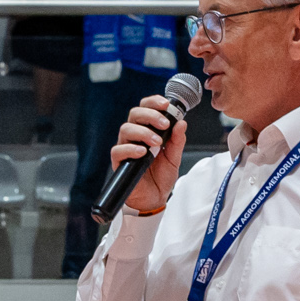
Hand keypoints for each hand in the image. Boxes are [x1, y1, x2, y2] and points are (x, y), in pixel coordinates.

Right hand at [106, 95, 187, 214]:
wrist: (154, 198)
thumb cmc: (161, 177)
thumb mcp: (174, 157)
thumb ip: (177, 140)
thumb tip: (182, 123)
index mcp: (147, 130)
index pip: (145, 108)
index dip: (153, 102)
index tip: (166, 104)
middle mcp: (135, 136)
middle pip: (134, 114)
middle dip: (150, 115)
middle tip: (164, 124)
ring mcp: (126, 148)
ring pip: (125, 128)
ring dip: (143, 132)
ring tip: (157, 142)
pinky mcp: (119, 162)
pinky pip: (118, 150)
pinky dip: (130, 148)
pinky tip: (143, 152)